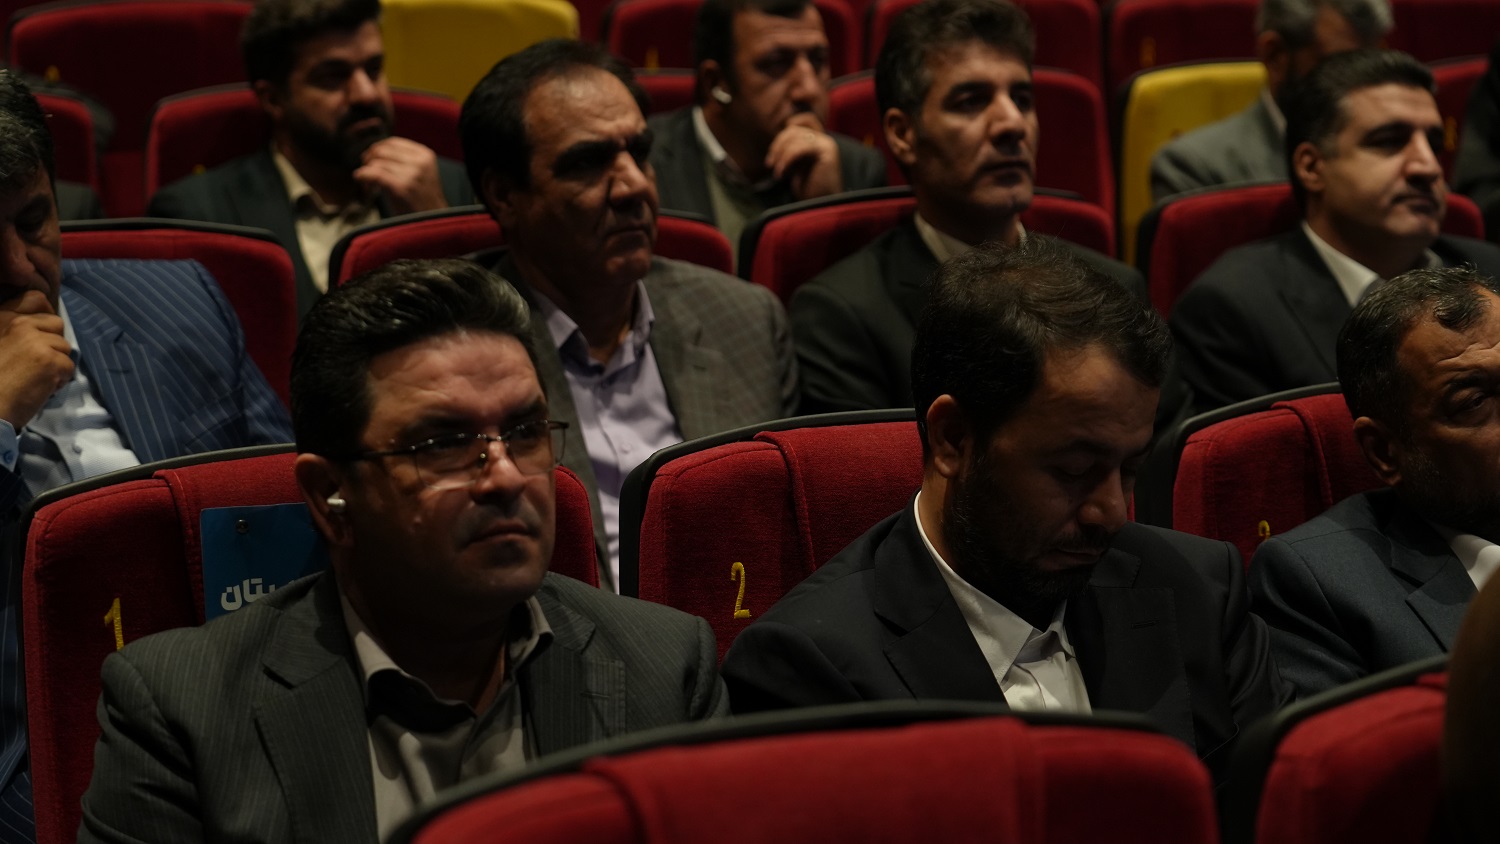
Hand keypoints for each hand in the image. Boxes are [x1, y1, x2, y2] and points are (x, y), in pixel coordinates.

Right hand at [0, 290, 72, 429]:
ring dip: (56, 364)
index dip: (45, 316)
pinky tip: (40, 388)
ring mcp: (37, 341)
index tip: (40, 334)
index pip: (36, 299)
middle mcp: (20, 324)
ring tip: (34, 377)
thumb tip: (42, 328)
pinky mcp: (51, 361)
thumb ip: (14, 331)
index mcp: (3, 318)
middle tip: (36, 363)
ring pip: (65, 347)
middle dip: (53, 344)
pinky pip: (69, 367)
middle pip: (57, 324)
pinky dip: (59, 380)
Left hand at [354, 137, 448, 215]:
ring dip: (366, 172)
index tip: (369, 159)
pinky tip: (360, 180)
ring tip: (368, 185)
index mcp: (425, 155)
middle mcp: (419, 162)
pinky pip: (374, 174)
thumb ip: (403, 160)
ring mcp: (411, 175)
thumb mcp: (420, 173)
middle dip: (368, 160)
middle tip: (366, 172)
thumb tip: (374, 152)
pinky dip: (362, 175)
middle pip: (382, 151)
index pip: (392, 142)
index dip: (376, 149)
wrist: (434, 222)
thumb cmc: (422, 200)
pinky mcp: (401, 187)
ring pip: (376, 163)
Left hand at [764, 113, 842, 200]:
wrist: (822, 205)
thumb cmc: (809, 189)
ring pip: (795, 137)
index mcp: (819, 141)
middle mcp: (824, 140)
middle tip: (770, 163)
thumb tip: (777, 142)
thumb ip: (792, 150)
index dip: (790, 125)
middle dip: (777, 144)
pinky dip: (786, 160)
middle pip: (794, 129)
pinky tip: (781, 174)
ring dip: (780, 155)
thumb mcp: (797, 166)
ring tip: (777, 171)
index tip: (777, 149)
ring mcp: (826, 144)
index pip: (806, 119)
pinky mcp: (826, 152)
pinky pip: (800, 148)